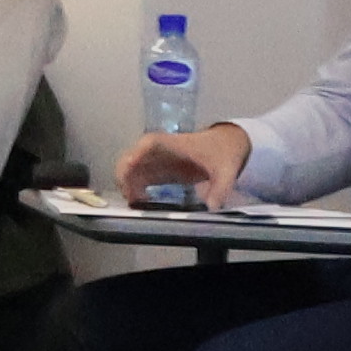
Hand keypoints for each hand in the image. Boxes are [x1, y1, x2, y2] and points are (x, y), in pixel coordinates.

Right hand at [115, 123, 252, 208]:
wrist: (224, 146)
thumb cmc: (220, 152)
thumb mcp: (225, 169)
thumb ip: (221, 188)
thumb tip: (212, 207)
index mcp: (166, 143)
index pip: (143, 148)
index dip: (132, 162)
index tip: (131, 178)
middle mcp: (152, 150)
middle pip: (127, 162)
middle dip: (124, 181)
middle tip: (134, 200)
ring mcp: (151, 161)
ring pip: (126, 172)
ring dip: (127, 188)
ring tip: (139, 205)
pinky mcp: (154, 171)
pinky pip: (134, 180)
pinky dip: (133, 191)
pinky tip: (143, 202)